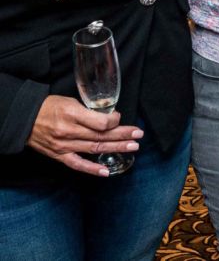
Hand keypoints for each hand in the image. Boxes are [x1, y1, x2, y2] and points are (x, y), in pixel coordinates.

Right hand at [27, 95, 142, 176]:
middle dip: (123, 135)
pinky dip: (92, 169)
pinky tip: (106, 172)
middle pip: (101, 135)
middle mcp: (69, 132)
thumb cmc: (50, 107)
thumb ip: (89, 111)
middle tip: (138, 135)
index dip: (114, 121)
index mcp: (72, 114)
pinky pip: (77, 164)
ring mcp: (64, 146)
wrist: (26, 120)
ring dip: (115, 148)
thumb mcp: (71, 102)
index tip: (121, 118)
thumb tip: (110, 117)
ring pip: (94, 148)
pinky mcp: (59, 156)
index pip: (100, 122)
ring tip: (132, 147)